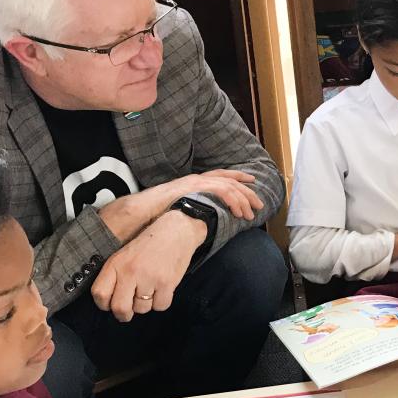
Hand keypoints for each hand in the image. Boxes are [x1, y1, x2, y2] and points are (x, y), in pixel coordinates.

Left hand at [91, 210, 206, 320]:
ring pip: (142, 309)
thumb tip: (110, 301)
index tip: (110, 305)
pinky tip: (162, 289)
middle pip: (119, 308)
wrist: (177, 231)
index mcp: (116, 263)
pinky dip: (161, 302)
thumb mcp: (124, 254)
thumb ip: (115, 275)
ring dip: (145, 305)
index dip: (104, 304)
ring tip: (150, 290)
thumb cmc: (150, 243)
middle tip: (128, 312)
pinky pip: (160, 306)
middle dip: (123, 315)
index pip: (100, 294)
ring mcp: (149, 278)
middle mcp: (130, 271)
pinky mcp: (167, 283)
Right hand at [99, 169, 261, 241]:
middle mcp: (195, 179)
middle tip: (259, 204)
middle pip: (228, 180)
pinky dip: (233, 201)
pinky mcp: (194, 188)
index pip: (220, 176)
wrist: (138, 212)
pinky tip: (239, 213)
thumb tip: (201, 221)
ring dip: (242, 199)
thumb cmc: (154, 215)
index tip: (252, 183)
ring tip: (251, 214)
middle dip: (246, 191)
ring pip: (228, 186)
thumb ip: (191, 211)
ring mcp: (194, 182)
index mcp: (193, 182)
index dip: (237, 177)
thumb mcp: (178, 210)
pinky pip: (220, 191)